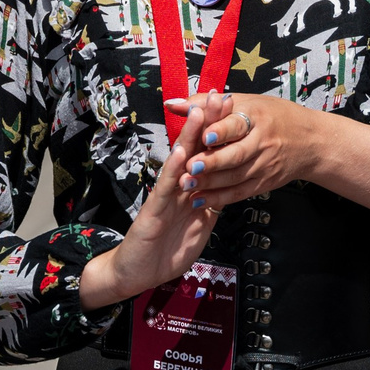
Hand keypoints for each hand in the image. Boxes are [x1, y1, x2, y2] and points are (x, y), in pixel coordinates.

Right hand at [75, 98, 220, 307]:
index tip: (233, 108)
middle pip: (194, 149)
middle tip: (219, 95)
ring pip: (179, 161)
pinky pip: (165, 188)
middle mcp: (177, 187)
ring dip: (189, 136)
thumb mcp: (199, 227)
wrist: (136, 273)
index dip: (218, 132)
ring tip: (199, 111)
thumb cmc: (165, 251)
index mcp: (189, 190)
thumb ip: (211, 207)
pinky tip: (179, 152)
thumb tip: (228, 190)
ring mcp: (164, 196)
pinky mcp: (153, 211)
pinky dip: (173, 170)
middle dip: (207, 123)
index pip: (206, 155)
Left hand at [165, 92, 307, 210]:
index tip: (204, 136)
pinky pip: (240, 193)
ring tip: (186, 186)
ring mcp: (265, 165)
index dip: (221, 131)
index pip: (237, 124)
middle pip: (236, 154)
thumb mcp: (245, 102)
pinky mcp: (264, 183)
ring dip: (210, 183)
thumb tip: (171, 104)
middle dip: (211, 162)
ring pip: (236, 177)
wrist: (311, 142)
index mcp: (256, 117)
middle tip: (189, 168)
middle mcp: (262, 142)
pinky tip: (200, 200)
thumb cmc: (272, 116)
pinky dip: (219, 198)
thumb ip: (205, 105)